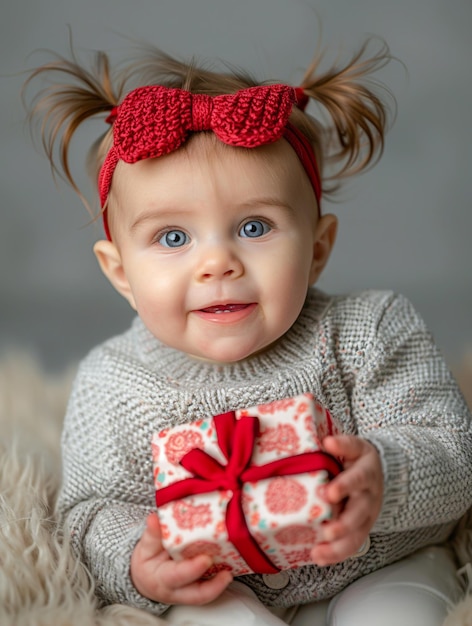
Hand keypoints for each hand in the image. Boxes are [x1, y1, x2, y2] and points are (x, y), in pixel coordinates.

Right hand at [131, 512, 232, 603]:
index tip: (205, 559)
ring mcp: (188, 593)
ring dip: (220, 585)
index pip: (177, 576)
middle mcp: (176, 590)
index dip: (192, 569)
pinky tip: (230, 566)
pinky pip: (209, 588)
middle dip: (213, 585)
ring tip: (231, 570)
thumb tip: (154, 518)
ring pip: (205, 595)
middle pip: (196, 594)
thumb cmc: (148, 561)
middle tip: (227, 572)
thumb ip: (152, 534)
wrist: (146, 578)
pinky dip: (220, 579)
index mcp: (162, 578)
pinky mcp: (197, 589)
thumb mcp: (145, 547)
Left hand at [311, 434, 382, 565]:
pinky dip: (336, 553)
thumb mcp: (354, 447)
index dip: (345, 480)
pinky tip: (319, 557)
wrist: (380, 474)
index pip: (358, 473)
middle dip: (344, 522)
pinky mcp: (363, 528)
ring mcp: (368, 514)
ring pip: (357, 532)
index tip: (330, 484)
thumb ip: (342, 445)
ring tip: (320, 550)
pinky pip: (352, 544)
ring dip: (339, 543)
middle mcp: (369, 493)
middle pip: (360, 509)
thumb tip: (327, 442)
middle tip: (327, 529)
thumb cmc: (357, 460)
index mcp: (366, 470)